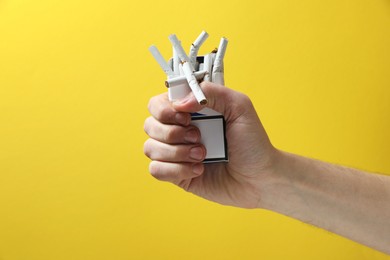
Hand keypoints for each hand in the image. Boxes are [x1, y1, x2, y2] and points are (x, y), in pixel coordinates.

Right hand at [144, 82, 277, 207]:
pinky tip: (198, 169)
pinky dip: (175, 170)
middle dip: (172, 132)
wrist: (260, 178)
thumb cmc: (252, 142)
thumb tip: (180, 103)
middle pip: (149, 124)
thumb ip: (211, 93)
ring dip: (176, 152)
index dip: (165, 109)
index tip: (187, 117)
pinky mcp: (177, 174)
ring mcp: (176, 153)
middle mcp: (180, 130)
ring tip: (202, 155)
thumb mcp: (239, 107)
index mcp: (191, 111)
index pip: (158, 103)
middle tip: (197, 137)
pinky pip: (156, 170)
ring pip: (150, 148)